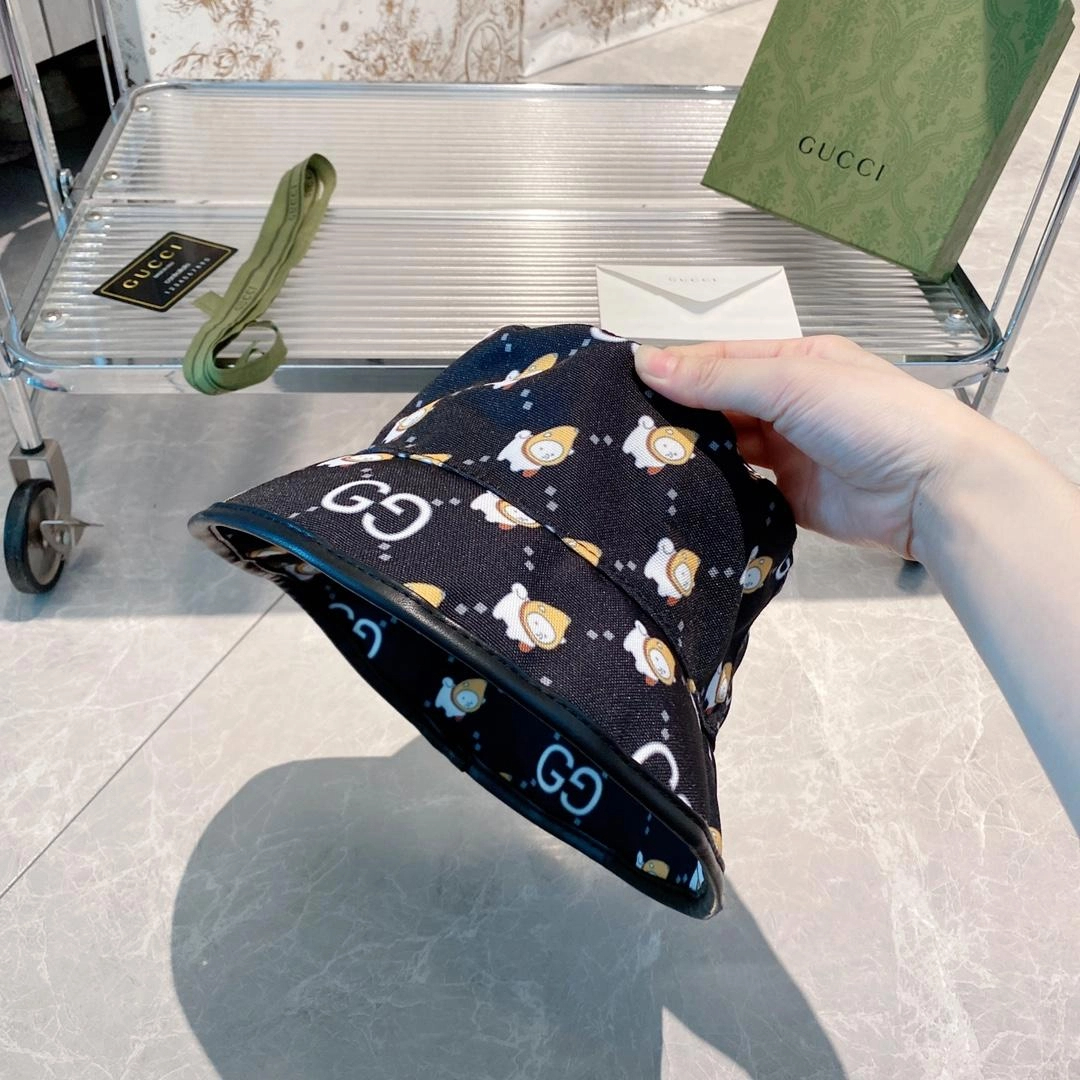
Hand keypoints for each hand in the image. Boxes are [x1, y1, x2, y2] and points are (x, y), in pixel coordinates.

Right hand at [635, 335, 998, 558]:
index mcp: (792, 362)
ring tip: (641, 461)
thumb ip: (717, 377)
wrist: (931, 489)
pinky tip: (680, 492)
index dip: (673, 370)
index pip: (718, 361)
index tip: (622, 384)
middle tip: (623, 430)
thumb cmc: (872, 418)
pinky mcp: (789, 498)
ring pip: (725, 448)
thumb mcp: (790, 383)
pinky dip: (714, 490)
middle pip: (718, 406)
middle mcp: (788, 404)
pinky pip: (741, 491)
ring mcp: (788, 453)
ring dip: (692, 453)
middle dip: (677, 415)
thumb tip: (646, 360)